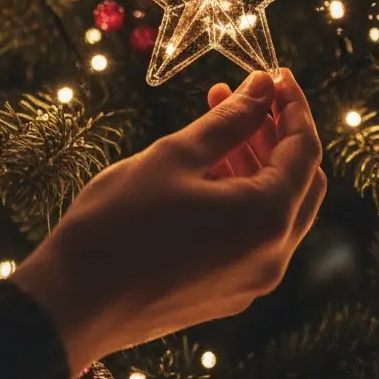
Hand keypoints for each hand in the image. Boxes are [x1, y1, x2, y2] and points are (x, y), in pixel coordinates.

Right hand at [11, 69, 325, 374]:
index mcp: (267, 218)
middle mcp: (274, 256)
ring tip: (218, 119)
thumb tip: (263, 87)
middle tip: (246, 96)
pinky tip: (208, 167)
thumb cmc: (119, 222)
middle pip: (302, 180)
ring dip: (259, 161)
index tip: (275, 74)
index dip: (294, 105)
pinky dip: (245, 195)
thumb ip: (230, 119)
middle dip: (279, 132)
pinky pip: (256, 234)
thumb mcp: (176, 156)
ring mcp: (254, 280)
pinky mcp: (230, 292)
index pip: (305, 149)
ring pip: (279, 208)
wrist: (72, 303)